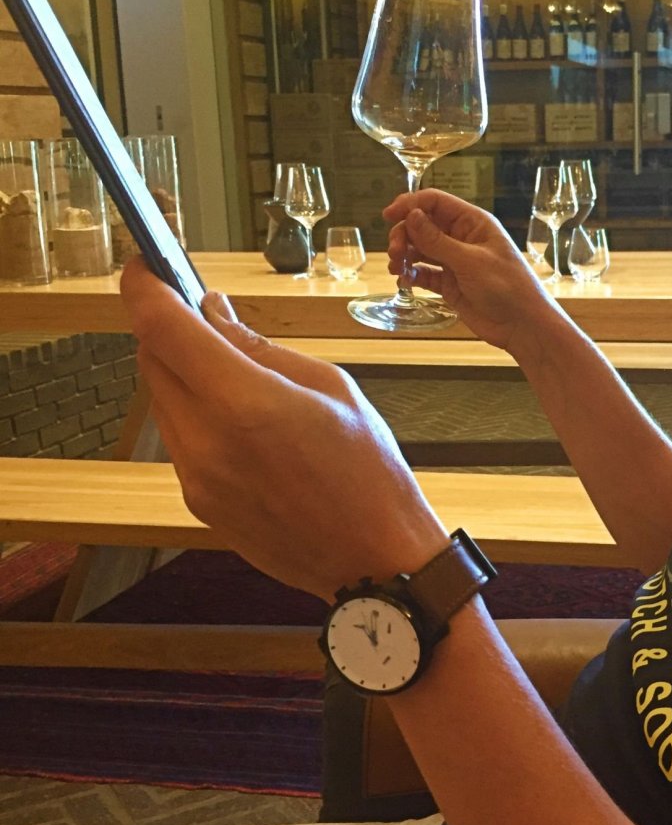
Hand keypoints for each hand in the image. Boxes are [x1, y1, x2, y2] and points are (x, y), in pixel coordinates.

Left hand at [120, 258, 447, 600]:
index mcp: (246, 403)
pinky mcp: (198, 502)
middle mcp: (208, 441)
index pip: (162, 328)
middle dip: (169, 328)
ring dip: (183, 373)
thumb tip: (213, 313)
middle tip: (203, 315)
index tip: (144, 266)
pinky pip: (178, 439)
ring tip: (234, 373)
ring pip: (162, 400)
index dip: (144, 288)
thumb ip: (259, 348)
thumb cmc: (369, 472)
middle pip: (152, 360)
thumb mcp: (329, 386)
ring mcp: (197, 477)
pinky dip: (195, 414)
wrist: (374, 558)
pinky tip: (240, 421)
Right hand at [383, 188, 560, 352]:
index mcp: (473, 223)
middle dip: (404, 235)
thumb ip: (438, 240)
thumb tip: (410, 216)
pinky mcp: (449, 284)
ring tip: (395, 268)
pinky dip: (411, 274)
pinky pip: (424, 273)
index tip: (387, 216)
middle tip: (394, 253)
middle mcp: (461, 238)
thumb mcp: (470, 262)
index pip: (435, 203)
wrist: (522, 325)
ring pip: (420, 249)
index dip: (410, 205)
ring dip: (404, 255)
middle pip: (422, 225)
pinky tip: (403, 281)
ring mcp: (454, 261)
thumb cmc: (506, 287)